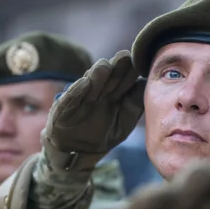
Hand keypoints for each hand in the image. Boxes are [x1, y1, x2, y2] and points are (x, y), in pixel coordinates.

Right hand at [42, 50, 144, 171]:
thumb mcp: (123, 125)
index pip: (123, 79)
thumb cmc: (103, 136)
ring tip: (105, 67)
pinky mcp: (64, 108)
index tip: (139, 63)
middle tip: (124, 56)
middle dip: (116, 67)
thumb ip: (134, 107)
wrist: (79, 153)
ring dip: (97, 74)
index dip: (130, 70)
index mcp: (114, 95)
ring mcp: (81, 99)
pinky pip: (71, 98)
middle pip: (109, 77)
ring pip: (90, 83)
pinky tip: (84, 83)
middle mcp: (98, 93)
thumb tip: (145, 86)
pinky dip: (77, 91)